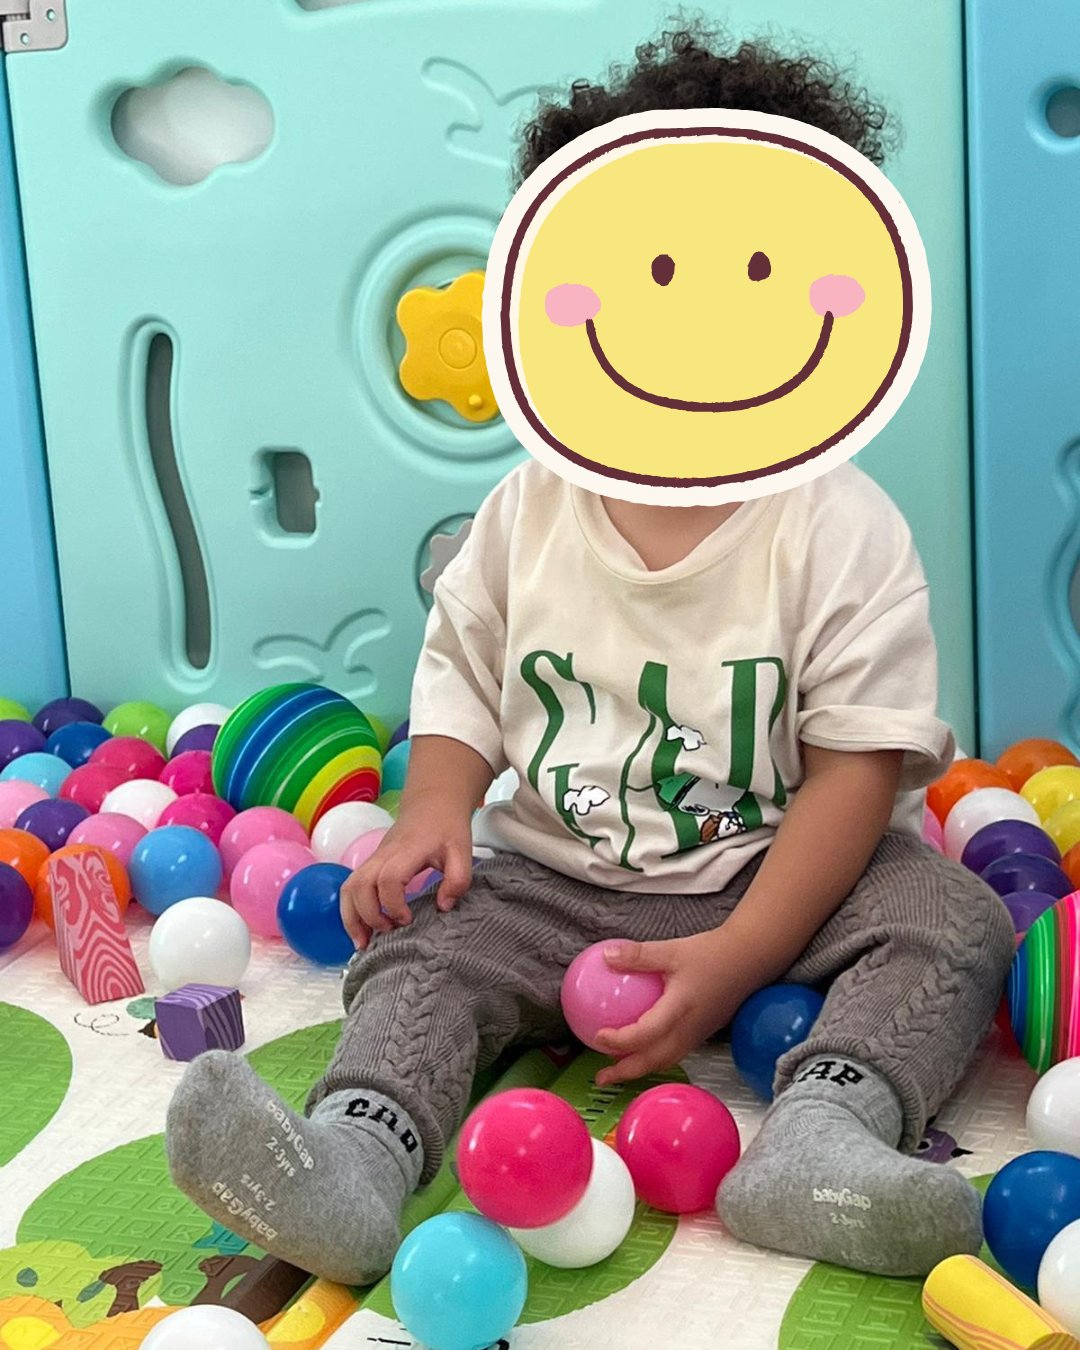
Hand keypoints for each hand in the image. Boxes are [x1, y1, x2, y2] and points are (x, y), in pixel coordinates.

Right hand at [340, 797, 472, 950]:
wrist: (432, 803)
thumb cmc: (447, 827)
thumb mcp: (463, 851)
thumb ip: (458, 880)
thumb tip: (443, 907)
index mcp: (407, 851)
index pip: (388, 879)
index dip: (393, 904)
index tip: (407, 920)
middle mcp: (384, 854)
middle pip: (359, 886)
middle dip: (367, 916)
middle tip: (386, 934)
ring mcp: (374, 858)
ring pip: (348, 888)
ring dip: (351, 917)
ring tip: (363, 942)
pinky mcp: (371, 864)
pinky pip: (351, 887)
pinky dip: (351, 911)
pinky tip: (363, 929)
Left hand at [593, 931, 752, 1086]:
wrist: (749, 960)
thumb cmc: (712, 954)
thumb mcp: (671, 950)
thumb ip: (638, 955)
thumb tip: (606, 956)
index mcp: (680, 1009)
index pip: (646, 1034)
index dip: (620, 1040)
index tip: (598, 1037)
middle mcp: (689, 1029)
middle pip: (655, 1061)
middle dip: (626, 1072)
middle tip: (601, 1077)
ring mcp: (697, 1035)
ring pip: (665, 1060)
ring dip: (640, 1068)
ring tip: (617, 1069)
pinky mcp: (701, 1033)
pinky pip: (674, 1052)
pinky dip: (654, 1057)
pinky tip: (642, 1047)